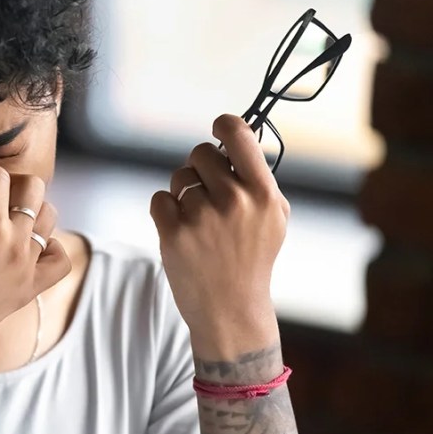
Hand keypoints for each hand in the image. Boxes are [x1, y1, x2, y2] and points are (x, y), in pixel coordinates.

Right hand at [0, 152, 70, 376]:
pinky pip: (60, 259)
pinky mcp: (33, 287)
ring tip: (6, 213)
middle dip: (10, 180)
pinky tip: (29, 244)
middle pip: (33, 188)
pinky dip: (51, 246)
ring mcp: (29, 266)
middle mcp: (15, 242)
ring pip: (49, 217)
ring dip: (31, 208)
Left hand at [149, 114, 288, 360]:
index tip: (218, 129)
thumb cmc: (251, 256)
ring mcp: (201, 217)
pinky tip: (182, 231)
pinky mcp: (173, 233)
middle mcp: (233, 201)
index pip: (237, 133)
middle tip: (209, 195)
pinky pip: (160, 198)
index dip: (223, 125)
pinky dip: (166, 211)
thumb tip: (239, 135)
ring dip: (184, 194)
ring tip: (200, 221)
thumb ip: (258, 176)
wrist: (231, 308)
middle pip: (200, 153)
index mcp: (262, 193)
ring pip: (179, 178)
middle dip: (201, 169)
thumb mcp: (273, 216)